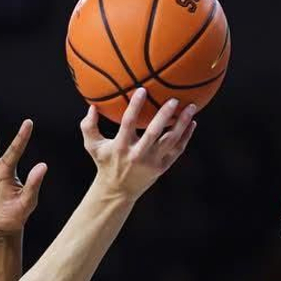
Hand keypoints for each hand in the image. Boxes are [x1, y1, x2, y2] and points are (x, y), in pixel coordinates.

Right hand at [81, 89, 196, 198]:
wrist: (118, 191)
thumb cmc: (105, 163)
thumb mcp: (93, 146)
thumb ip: (88, 126)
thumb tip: (92, 106)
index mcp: (121, 146)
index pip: (128, 123)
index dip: (136, 106)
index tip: (142, 90)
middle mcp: (138, 155)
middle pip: (154, 132)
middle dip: (165, 115)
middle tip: (174, 99)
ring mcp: (152, 162)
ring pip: (171, 141)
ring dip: (182, 124)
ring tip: (191, 107)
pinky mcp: (162, 167)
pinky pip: (177, 150)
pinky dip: (186, 137)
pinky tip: (192, 123)